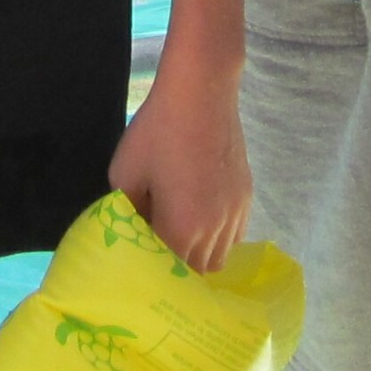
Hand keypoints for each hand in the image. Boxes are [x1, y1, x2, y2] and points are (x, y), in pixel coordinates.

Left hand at [110, 59, 250, 274]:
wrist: (200, 91)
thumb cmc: (157, 131)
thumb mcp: (124, 174)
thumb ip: (126, 214)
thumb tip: (130, 235)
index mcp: (180, 230)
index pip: (168, 277)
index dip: (153, 278)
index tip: (139, 273)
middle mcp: (213, 230)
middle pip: (195, 274)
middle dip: (176, 273)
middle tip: (157, 259)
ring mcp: (234, 213)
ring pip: (219, 259)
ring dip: (199, 258)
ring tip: (180, 244)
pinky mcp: (246, 196)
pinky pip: (234, 236)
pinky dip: (219, 240)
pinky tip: (203, 225)